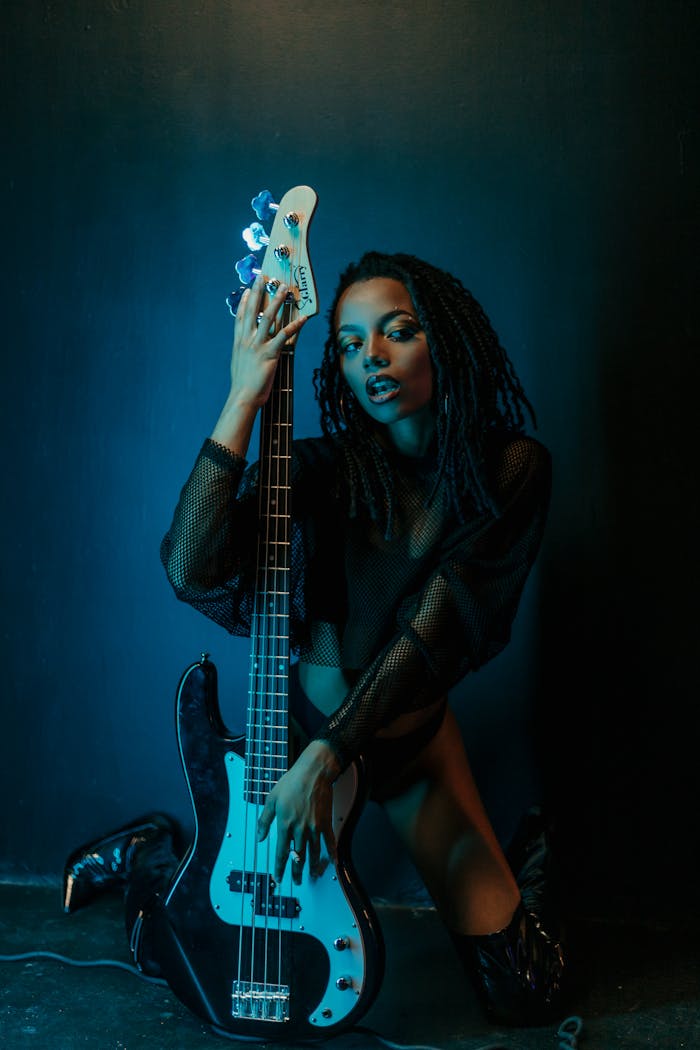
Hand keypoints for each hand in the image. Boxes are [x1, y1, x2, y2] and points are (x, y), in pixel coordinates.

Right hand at [229, 274, 307, 408]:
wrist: (243, 397)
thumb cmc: (243, 385)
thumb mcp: (240, 364)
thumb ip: (244, 352)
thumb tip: (248, 349)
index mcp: (239, 343)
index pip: (241, 317)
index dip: (244, 302)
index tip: (248, 289)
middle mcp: (247, 341)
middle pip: (252, 311)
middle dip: (258, 292)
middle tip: (264, 277)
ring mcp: (257, 346)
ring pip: (267, 318)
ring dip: (277, 302)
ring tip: (284, 289)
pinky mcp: (269, 354)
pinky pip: (283, 337)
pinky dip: (294, 327)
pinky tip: (303, 318)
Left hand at [257, 741, 340, 884]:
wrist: (313, 773)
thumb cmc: (291, 783)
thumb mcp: (271, 799)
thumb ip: (264, 820)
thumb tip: (259, 837)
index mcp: (285, 825)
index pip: (281, 852)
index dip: (279, 868)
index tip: (278, 878)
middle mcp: (300, 829)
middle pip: (298, 857)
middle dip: (296, 872)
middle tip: (296, 882)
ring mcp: (314, 827)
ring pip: (313, 853)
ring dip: (312, 867)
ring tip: (312, 876)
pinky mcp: (326, 822)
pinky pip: (330, 842)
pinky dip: (332, 853)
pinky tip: (333, 862)